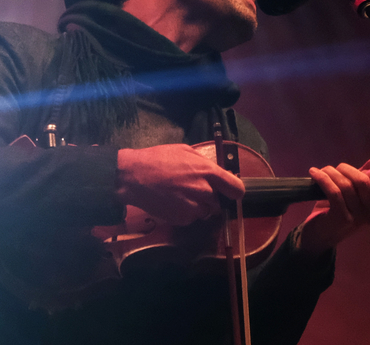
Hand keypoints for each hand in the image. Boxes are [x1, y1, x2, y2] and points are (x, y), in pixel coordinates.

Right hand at [115, 144, 244, 226]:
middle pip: (219, 202)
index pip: (236, 189)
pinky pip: (191, 218)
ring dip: (198, 205)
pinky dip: (185, 212)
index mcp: (208, 172)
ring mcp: (194, 208)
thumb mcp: (184, 150)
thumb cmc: (157, 159)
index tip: (230, 191)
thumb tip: (216, 170)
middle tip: (193, 188)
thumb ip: (204, 162)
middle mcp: (205, 192)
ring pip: (205, 211)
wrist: (133, 177)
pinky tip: (173, 201)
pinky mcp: (183, 219)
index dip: (234, 191)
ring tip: (180, 194)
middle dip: (210, 197)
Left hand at [295, 153, 369, 255]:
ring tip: (323, 171)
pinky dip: (322, 178)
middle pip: (364, 181)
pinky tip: (314, 173)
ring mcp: (358, 218)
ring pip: (346, 185)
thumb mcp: (357, 190)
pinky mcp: (341, 218)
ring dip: (331, 172)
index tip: (363, 171)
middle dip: (346, 169)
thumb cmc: (342, 208)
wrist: (321, 233)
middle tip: (336, 169)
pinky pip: (333, 192)